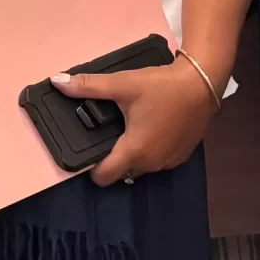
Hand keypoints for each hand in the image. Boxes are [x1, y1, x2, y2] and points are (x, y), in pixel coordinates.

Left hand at [60, 55, 219, 187]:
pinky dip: (150, 151)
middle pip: (121, 172)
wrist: (202, 82)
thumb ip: (88, 86)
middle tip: (107, 133)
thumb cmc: (161, 86)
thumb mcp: (122, 83)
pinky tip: (149, 129)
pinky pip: (157, 161)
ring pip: (140, 167)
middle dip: (112, 158)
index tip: (88, 152)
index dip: (91, 169)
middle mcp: (152, 163)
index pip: (104, 177)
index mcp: (135, 150)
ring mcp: (169, 162)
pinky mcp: (182, 156)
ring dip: (132, 155)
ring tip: (127, 128)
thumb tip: (57, 82)